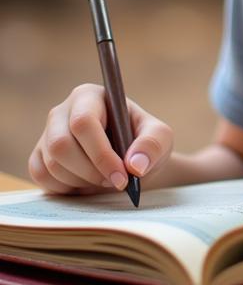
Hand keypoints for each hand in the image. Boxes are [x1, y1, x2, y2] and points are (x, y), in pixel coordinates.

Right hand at [28, 84, 172, 194]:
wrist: (130, 161)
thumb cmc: (143, 142)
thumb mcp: (161, 138)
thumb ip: (153, 145)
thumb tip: (134, 164)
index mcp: (90, 96)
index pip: (84, 122)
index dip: (100, 153)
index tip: (122, 176)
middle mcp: (63, 111)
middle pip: (61, 144)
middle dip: (91, 170)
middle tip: (116, 181)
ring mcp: (47, 134)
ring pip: (52, 164)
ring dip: (82, 180)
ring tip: (106, 179)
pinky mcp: (38, 156)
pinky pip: (42, 177)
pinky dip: (67, 188)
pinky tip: (87, 182)